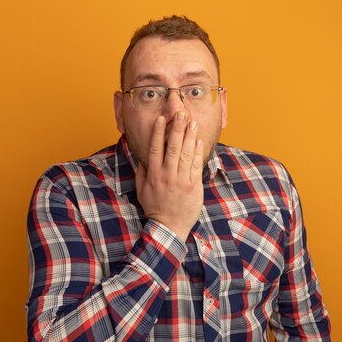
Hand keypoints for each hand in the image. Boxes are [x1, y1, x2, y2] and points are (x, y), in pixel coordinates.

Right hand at [135, 112, 203, 240]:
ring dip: (189, 136)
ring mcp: (181, 180)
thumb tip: (142, 157)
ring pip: (186, 154)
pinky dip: (197, 152)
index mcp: (153, 175)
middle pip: (172, 147)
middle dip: (177, 129)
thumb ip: (142, 173)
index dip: (158, 132)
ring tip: (192, 122)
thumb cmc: (155, 208)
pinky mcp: (193, 186)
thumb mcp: (142, 190)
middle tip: (181, 114)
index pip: (155, 149)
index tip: (161, 119)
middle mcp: (167, 175)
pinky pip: (196, 165)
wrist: (169, 227)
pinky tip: (198, 140)